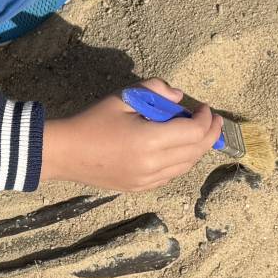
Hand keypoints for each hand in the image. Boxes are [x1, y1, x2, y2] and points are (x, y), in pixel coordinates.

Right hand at [43, 80, 221, 191]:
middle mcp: (152, 165)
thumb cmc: (92, 121)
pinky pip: (170, 176)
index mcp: (149, 140)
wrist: (64, 152)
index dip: (207, 120)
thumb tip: (178, 96)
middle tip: (213, 121)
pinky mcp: (139, 188)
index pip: (194, 132)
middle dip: (210, 135)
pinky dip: (181, 162)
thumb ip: (154, 90)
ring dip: (197, 149)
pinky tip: (178, 150)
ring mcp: (146, 180)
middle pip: (196, 152)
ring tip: (199, 134)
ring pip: (186, 167)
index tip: (206, 108)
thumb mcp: (122, 97)